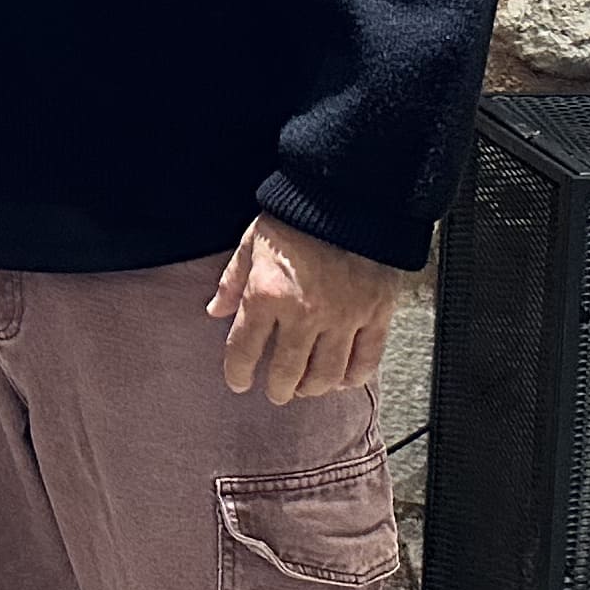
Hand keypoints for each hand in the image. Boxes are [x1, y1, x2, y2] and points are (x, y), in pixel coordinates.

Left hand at [206, 215, 403, 405]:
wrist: (347, 197)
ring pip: (326, 373)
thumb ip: (232, 281)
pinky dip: (354, 376)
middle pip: (287, 371)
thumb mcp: (251, 244)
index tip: (238, 382)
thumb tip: (215, 310)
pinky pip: (366, 358)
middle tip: (276, 392)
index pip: (244, 350)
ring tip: (305, 388)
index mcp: (267, 295)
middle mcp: (304, 313)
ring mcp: (343, 317)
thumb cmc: (296, 217)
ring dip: (312, 388)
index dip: (237, 373)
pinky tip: (343, 379)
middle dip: (278, 388)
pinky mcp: (375, 314)